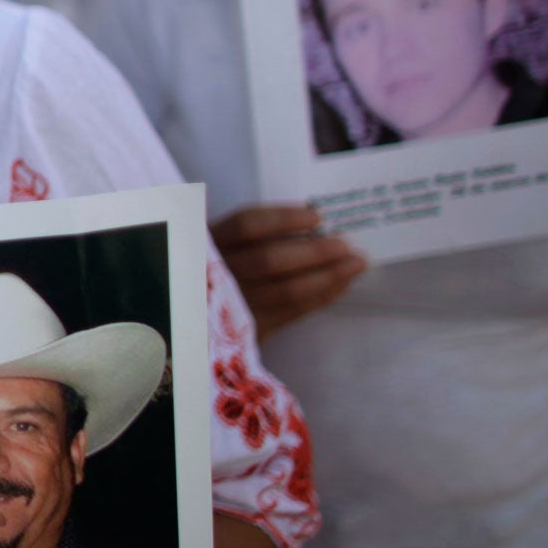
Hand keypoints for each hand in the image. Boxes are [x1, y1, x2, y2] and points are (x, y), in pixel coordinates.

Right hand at [211, 205, 365, 340]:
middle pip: (270, 260)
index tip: (316, 215)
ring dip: (327, 276)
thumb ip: (245, 235)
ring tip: (354, 264)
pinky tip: (340, 286)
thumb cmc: (215, 273)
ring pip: (286, 290)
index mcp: (206, 245)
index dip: (284, 219)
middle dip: (314, 252)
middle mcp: (216, 275)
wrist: (192, 328)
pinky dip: (321, 298)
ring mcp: (233, 307)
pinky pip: (293, 313)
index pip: (247, 226)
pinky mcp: (249, 332)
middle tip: (345, 244)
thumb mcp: (215, 246)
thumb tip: (312, 223)